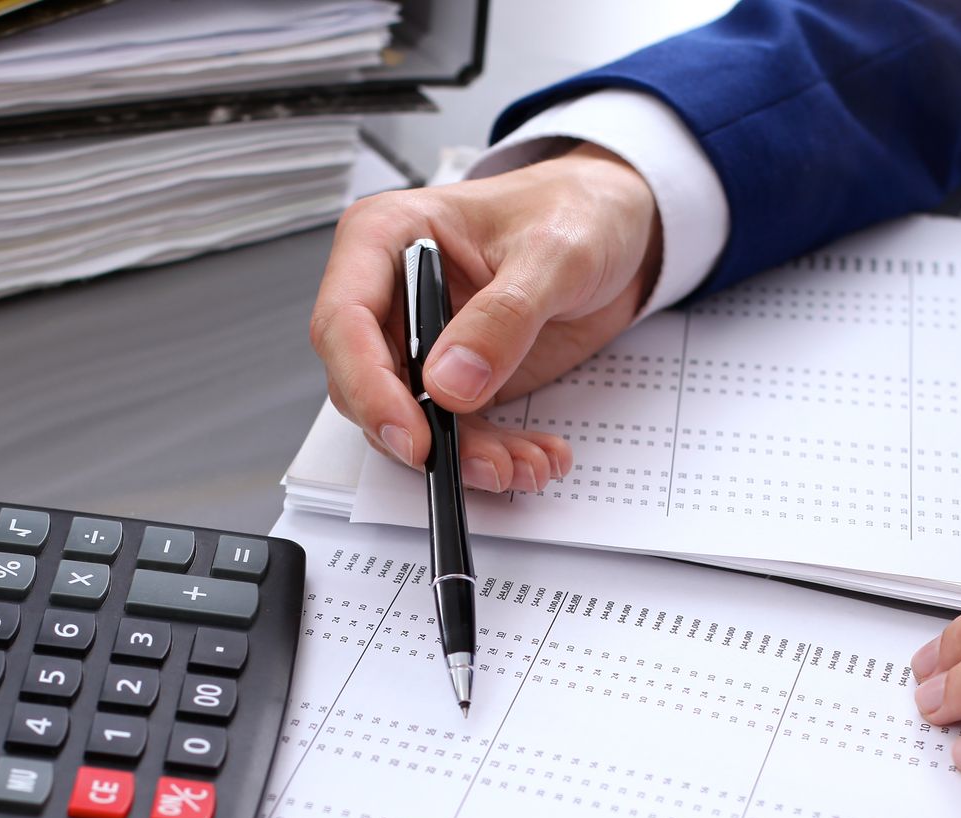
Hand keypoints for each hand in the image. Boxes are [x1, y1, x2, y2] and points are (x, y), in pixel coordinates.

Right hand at [310, 143, 662, 493]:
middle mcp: (392, 293)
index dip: (368, 385)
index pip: (344, 320)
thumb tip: (450, 380)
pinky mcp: (457, 380)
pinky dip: (495, 455)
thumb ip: (503, 315)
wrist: (615, 227)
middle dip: (422, 435)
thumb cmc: (576, 210)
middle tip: (482, 463)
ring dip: (466, 456)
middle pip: (366, 384)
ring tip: (526, 464)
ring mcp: (421, 342)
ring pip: (411, 421)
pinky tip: (535, 457)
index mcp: (386, 237)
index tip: (412, 433)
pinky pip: (457, 434)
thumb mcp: (553, 253)